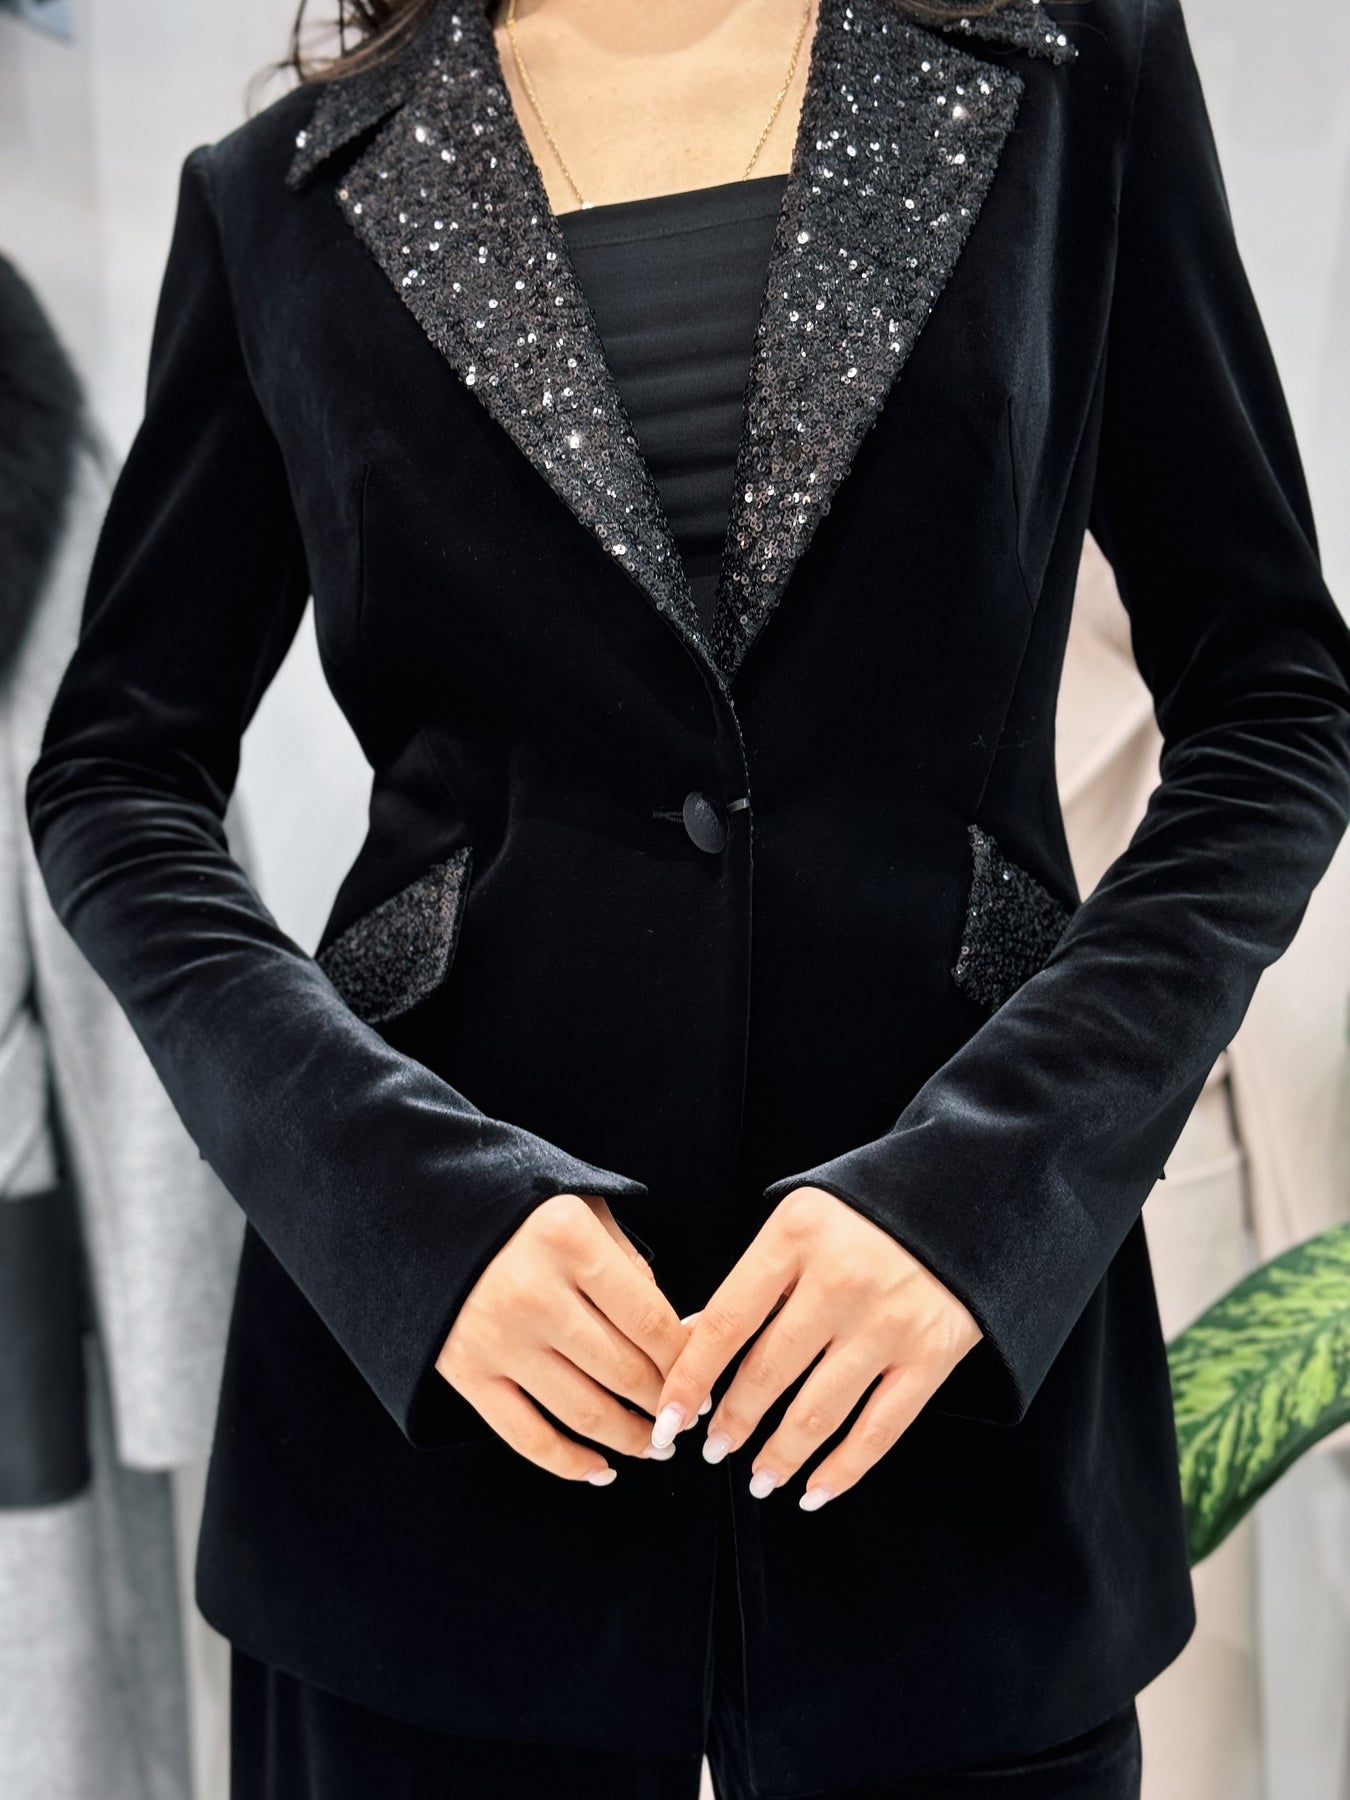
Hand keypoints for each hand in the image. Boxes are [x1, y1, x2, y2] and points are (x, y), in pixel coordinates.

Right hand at [435, 1191, 690, 1483]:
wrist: (420, 1215)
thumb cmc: (516, 1211)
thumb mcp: (579, 1210)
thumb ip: (627, 1266)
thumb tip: (675, 1333)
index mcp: (569, 1242)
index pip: (651, 1321)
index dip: (687, 1361)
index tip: (702, 1381)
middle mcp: (534, 1293)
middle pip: (625, 1371)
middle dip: (665, 1403)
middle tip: (684, 1416)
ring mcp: (499, 1339)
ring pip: (584, 1410)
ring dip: (629, 1438)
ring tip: (654, 1444)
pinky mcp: (467, 1374)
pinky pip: (528, 1436)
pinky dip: (569, 1463)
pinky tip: (601, 1469)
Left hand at [648, 1186, 982, 1508]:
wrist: (964, 1198)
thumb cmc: (865, 1214)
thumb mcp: (800, 1222)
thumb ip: (751, 1280)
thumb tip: (691, 1340)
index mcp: (795, 1236)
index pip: (727, 1322)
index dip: (690, 1379)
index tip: (668, 1418)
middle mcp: (840, 1280)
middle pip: (768, 1371)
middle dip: (732, 1421)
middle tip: (713, 1449)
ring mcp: (888, 1322)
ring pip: (817, 1411)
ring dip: (779, 1456)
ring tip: (758, 1478)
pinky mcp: (931, 1355)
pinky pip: (879, 1430)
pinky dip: (842, 1470)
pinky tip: (813, 1491)